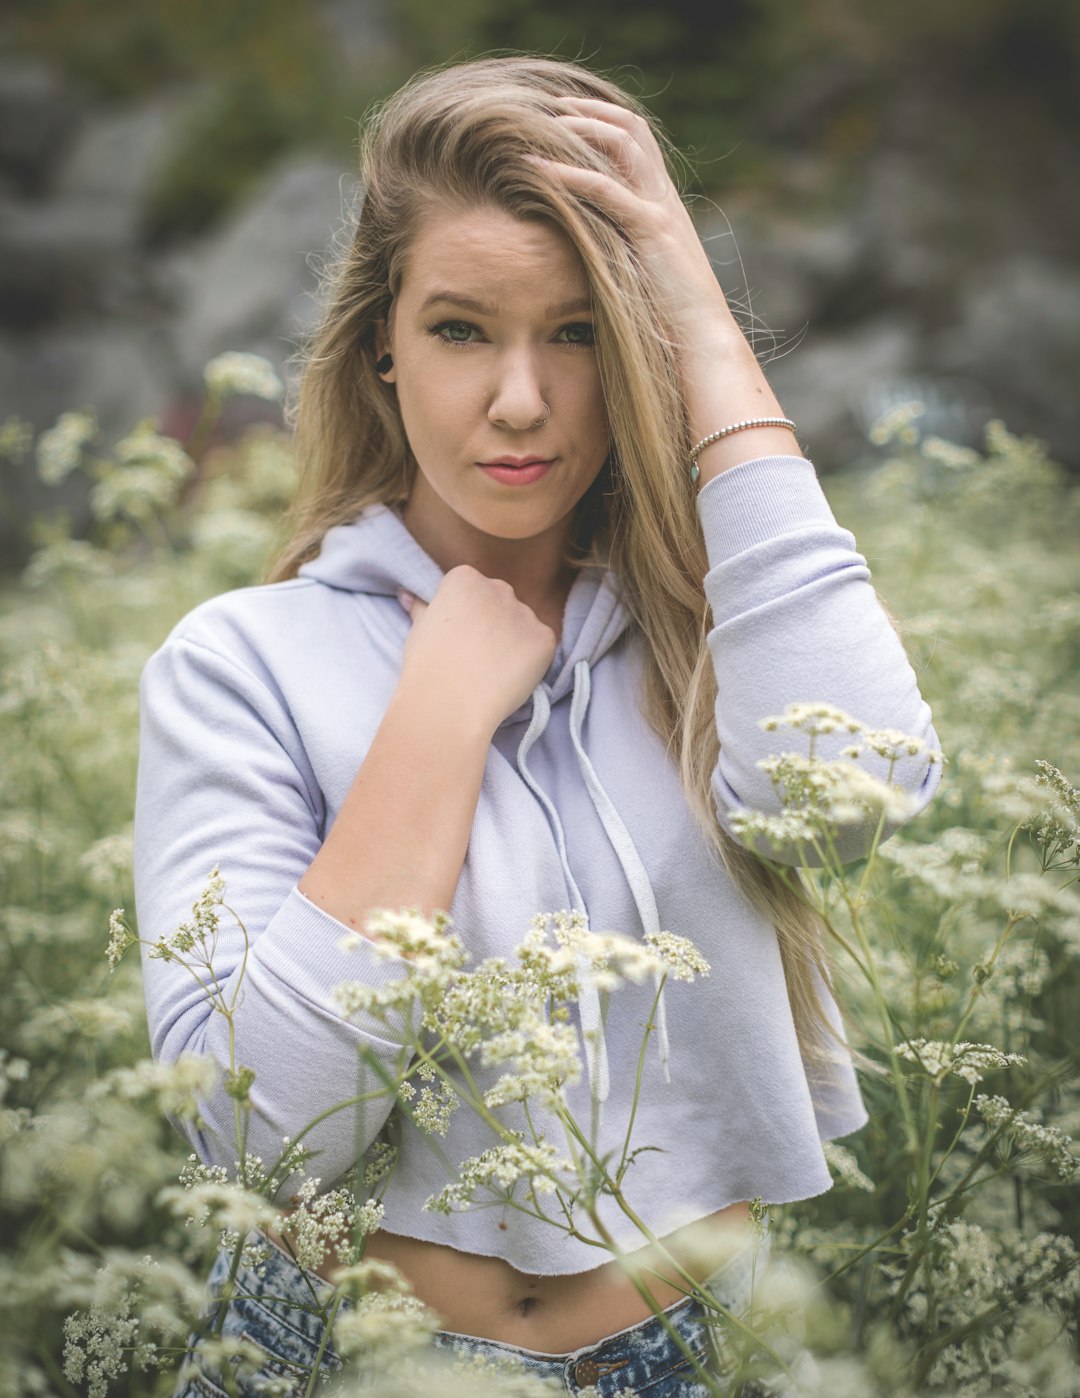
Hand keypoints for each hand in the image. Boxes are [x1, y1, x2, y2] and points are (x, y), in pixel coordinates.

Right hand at [397, 566, 556, 736]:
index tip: (456, 637)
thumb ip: (422, 608)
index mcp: (465, 578)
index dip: (463, 615)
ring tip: (491, 670)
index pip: (470, 587)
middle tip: (475, 655)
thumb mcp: (418, 630)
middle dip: (491, 622)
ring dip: (513, 640)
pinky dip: (532, 660)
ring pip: (522, 623)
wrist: (450, 703)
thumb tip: (408, 595)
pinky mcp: (545, 639)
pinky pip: (541, 645)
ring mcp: (525, 613)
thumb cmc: (427, 667)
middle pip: (499, 600)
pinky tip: (509, 677)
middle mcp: (498, 588)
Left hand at [534, 97, 733, 351]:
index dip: (603, 119)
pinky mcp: (652, 230)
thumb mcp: (642, 273)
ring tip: (539, 123)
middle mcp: (664, 197)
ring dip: (578, 128)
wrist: (702, 338)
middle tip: (547, 105)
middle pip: (631, 128)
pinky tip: (539, 169)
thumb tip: (586, 250)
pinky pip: (606, 189)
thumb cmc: (670, 316)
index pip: (637, 141)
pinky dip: (570, 174)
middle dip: (589, 110)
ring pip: (621, 144)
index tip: (564, 116)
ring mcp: (660, 209)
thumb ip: (622, 250)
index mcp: (664, 204)